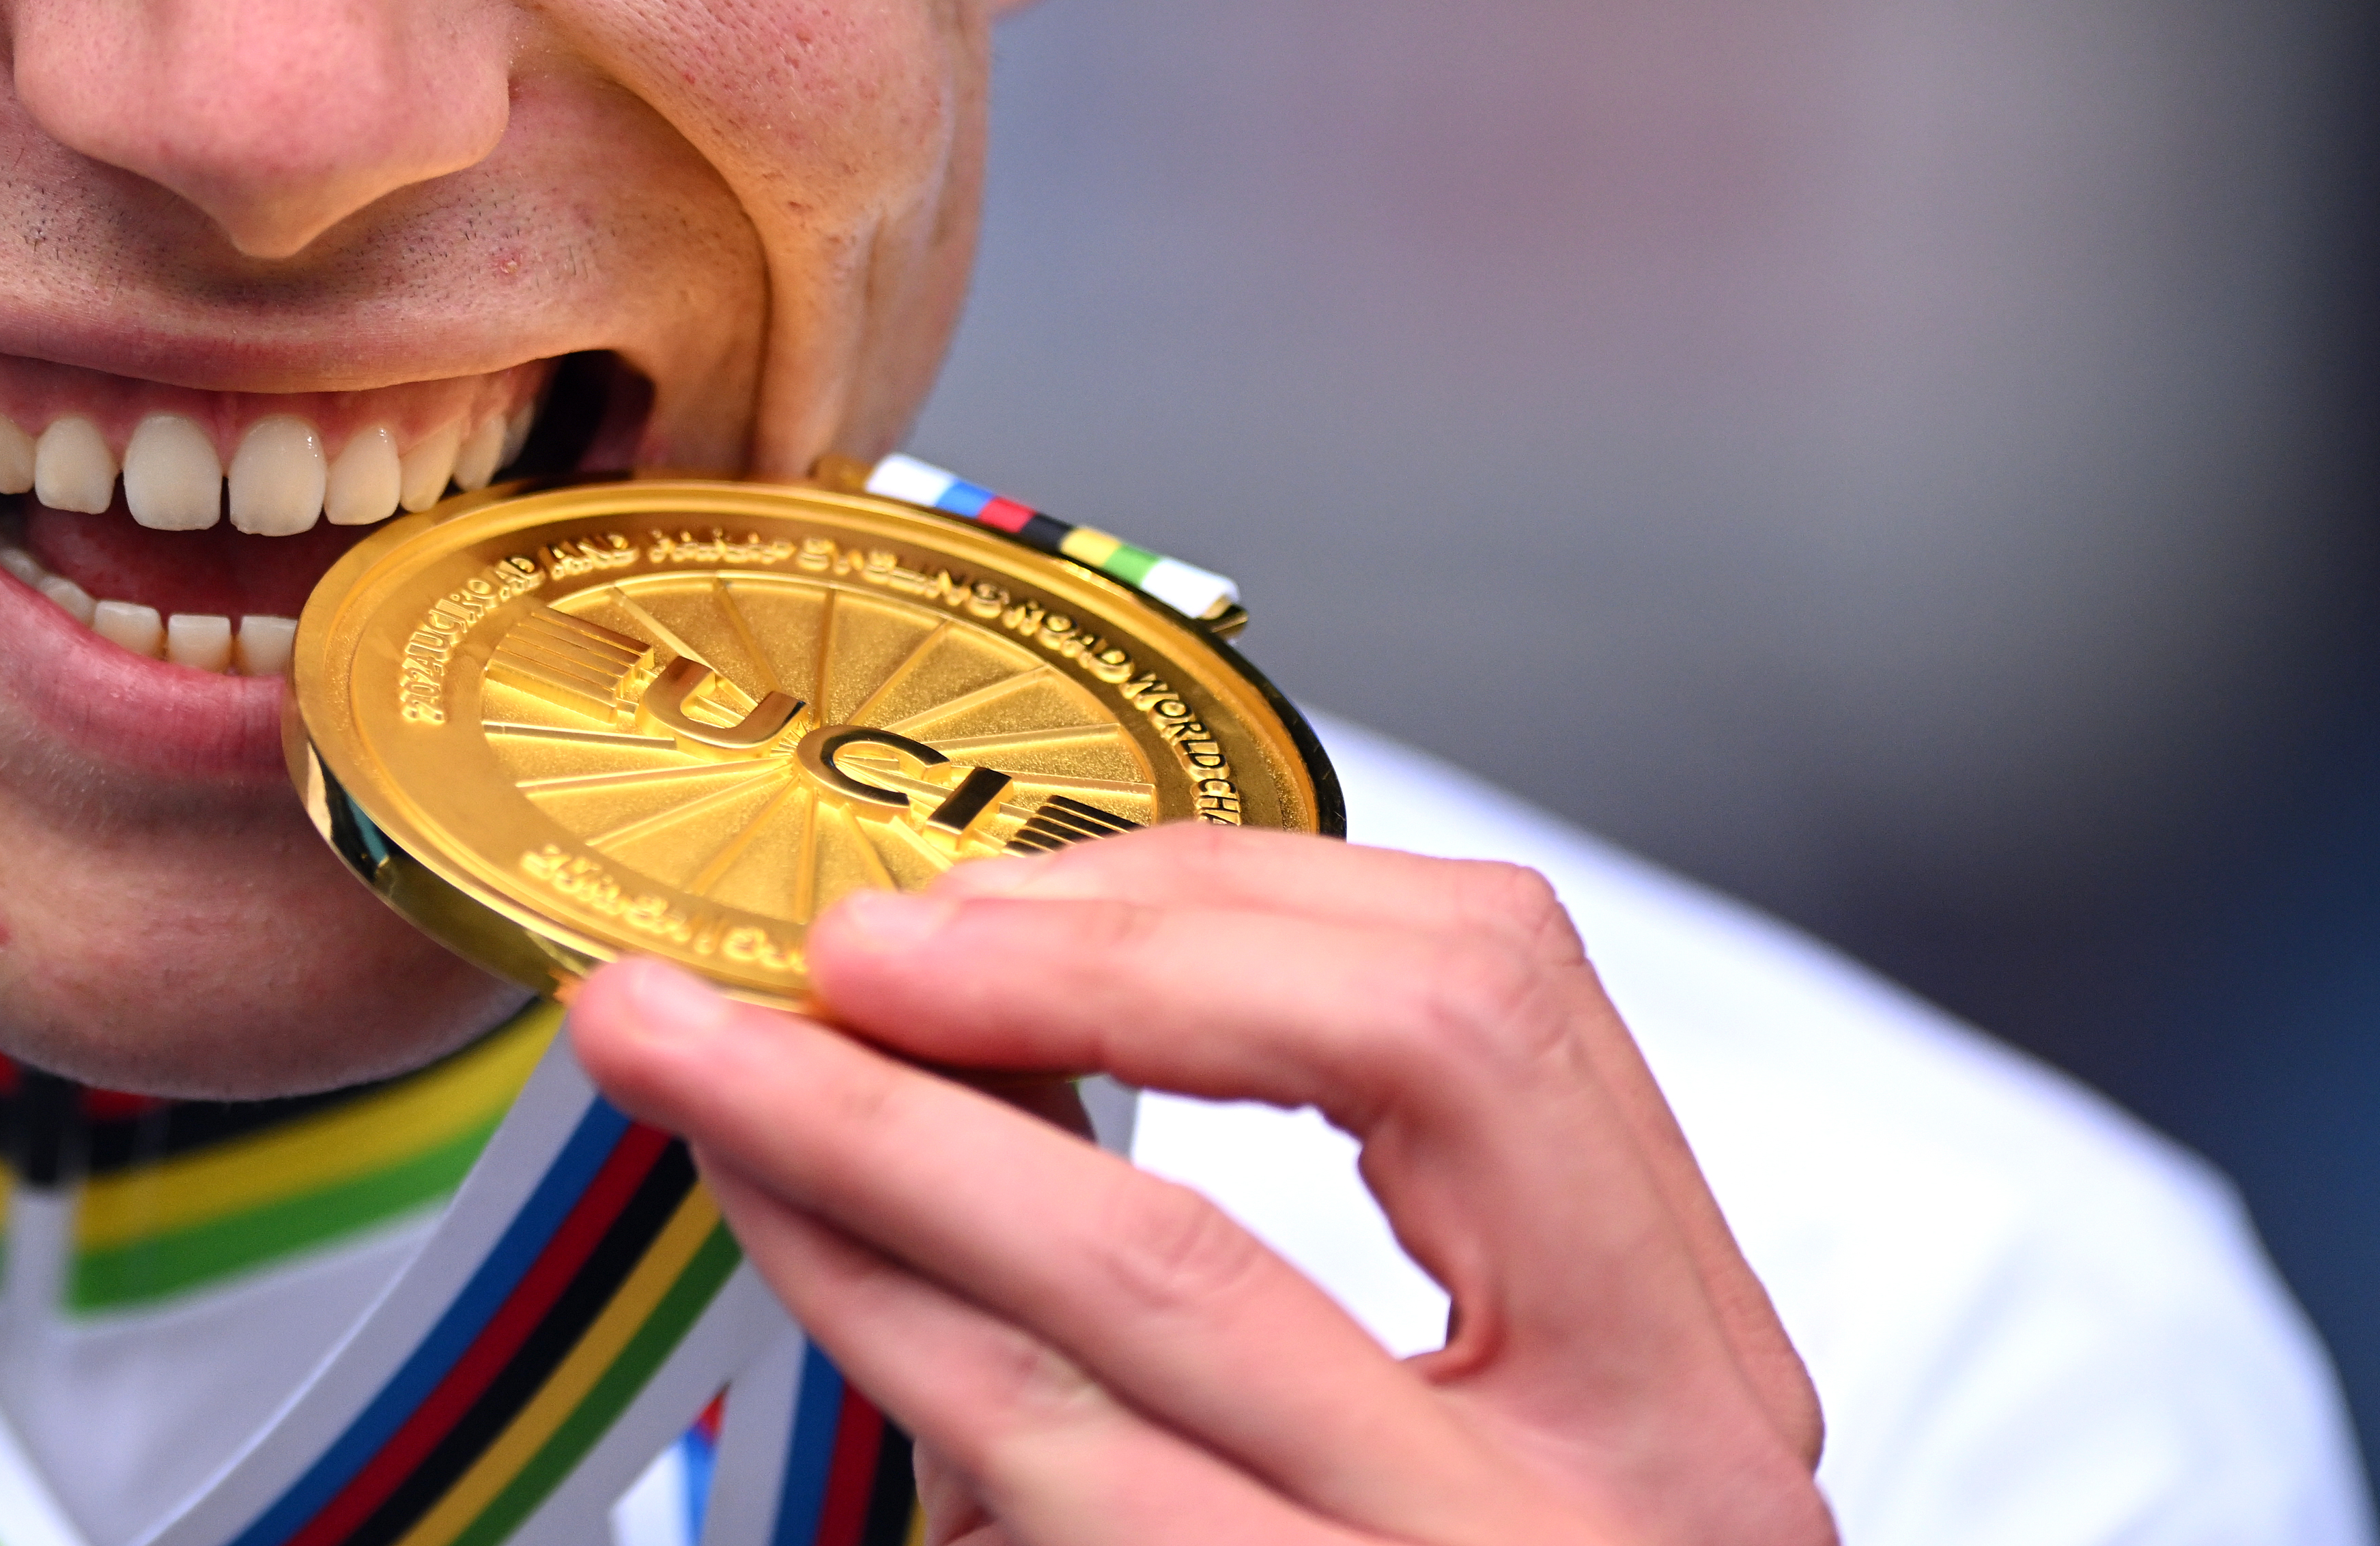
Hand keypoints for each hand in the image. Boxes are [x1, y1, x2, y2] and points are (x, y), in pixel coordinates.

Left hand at [565, 826, 1833, 1544]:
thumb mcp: (1474, 1411)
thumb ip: (1285, 1211)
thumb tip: (994, 991)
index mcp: (1683, 1388)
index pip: (1491, 1010)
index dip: (1212, 907)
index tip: (1001, 894)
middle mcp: (1609, 1498)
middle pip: (1332, 1110)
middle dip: (1045, 980)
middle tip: (834, 945)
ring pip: (1137, 1284)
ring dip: (865, 1134)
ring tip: (696, 1047)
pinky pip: (1039, 1465)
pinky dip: (882, 1307)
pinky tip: (784, 1228)